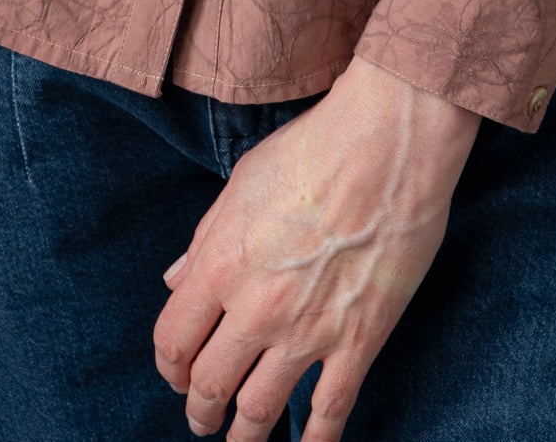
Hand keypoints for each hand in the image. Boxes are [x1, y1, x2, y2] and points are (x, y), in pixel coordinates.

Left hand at [153, 55, 480, 439]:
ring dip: (243, 436)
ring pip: (261, 410)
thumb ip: (205, 239)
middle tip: (201, 419)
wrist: (387, 143)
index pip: (173, 339)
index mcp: (221, 264)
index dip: (168, 365)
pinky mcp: (359, 341)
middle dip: (200, 411)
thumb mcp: (240, 181)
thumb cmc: (312, 148)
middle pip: (211, 384)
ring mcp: (308, 330)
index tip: (175, 374)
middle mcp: (256, 307)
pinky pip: (330, 411)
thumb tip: (175, 281)